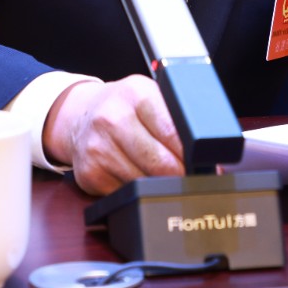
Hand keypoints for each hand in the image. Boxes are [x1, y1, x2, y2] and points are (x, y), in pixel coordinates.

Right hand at [45, 75, 184, 195]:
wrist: (80, 114)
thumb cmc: (124, 107)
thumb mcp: (149, 96)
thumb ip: (175, 116)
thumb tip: (207, 151)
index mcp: (136, 94)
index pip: (173, 132)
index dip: (190, 154)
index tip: (198, 163)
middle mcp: (113, 119)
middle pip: (160, 163)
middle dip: (178, 174)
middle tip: (186, 175)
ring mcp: (98, 147)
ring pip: (144, 182)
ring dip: (157, 185)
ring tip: (160, 174)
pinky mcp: (89, 173)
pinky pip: (125, 193)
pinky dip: (135, 190)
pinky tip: (134, 175)